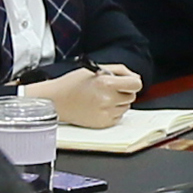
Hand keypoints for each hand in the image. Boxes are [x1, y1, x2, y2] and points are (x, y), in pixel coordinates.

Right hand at [25, 64, 140, 129]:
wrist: (56, 101)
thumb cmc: (73, 84)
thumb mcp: (95, 69)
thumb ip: (119, 70)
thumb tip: (135, 77)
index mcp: (105, 83)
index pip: (136, 84)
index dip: (133, 82)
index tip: (129, 82)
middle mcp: (107, 99)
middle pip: (131, 96)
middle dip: (123, 91)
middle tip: (109, 89)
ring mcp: (105, 113)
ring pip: (125, 107)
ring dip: (118, 102)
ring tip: (101, 98)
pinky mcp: (102, 123)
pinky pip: (118, 117)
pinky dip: (112, 112)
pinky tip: (98, 106)